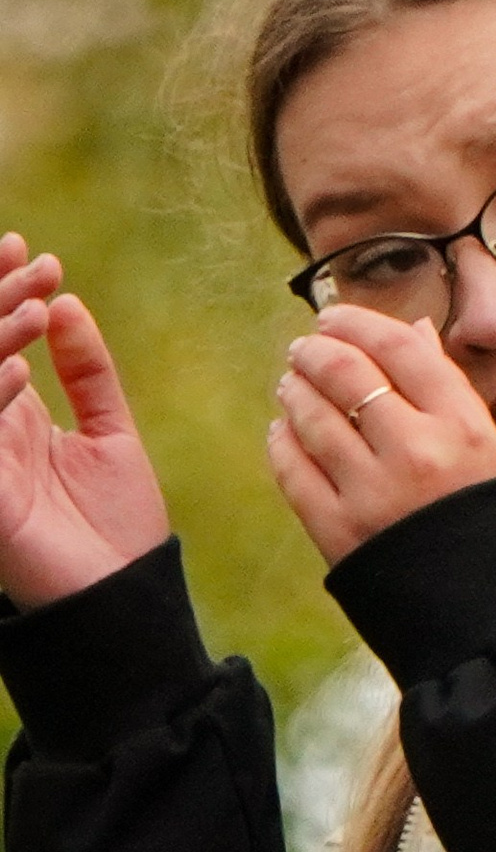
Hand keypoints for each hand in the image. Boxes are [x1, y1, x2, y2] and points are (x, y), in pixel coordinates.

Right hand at [0, 237, 170, 607]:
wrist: (127, 602)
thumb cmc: (119, 528)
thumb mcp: (111, 434)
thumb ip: (87, 371)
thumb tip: (66, 302)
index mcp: (7, 419)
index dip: (1, 291)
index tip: (32, 250)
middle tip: (30, 261)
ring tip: (35, 309)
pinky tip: (21, 375)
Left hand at [268, 308, 495, 568]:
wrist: (487, 618)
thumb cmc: (491, 526)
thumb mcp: (489, 450)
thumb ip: (447, 390)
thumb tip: (413, 329)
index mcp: (463, 426)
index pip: (398, 347)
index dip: (356, 323)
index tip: (334, 319)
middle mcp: (416, 451)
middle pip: (346, 372)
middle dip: (315, 351)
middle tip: (304, 350)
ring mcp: (372, 492)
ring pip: (311, 415)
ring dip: (294, 391)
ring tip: (293, 386)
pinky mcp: (338, 530)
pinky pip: (292, 468)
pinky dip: (282, 442)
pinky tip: (285, 433)